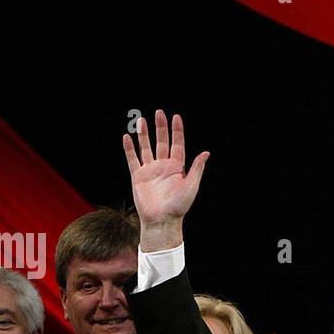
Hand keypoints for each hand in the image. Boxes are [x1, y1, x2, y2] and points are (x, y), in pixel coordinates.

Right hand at [123, 109, 209, 250]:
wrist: (161, 221)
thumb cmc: (178, 206)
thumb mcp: (191, 186)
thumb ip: (196, 168)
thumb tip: (206, 153)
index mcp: (177, 167)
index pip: (177, 144)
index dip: (177, 131)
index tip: (176, 117)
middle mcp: (163, 166)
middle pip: (161, 142)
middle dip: (160, 128)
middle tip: (159, 113)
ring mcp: (150, 170)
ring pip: (146, 147)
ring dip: (144, 134)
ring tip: (141, 120)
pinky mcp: (138, 176)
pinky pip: (132, 159)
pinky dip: (129, 149)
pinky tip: (127, 137)